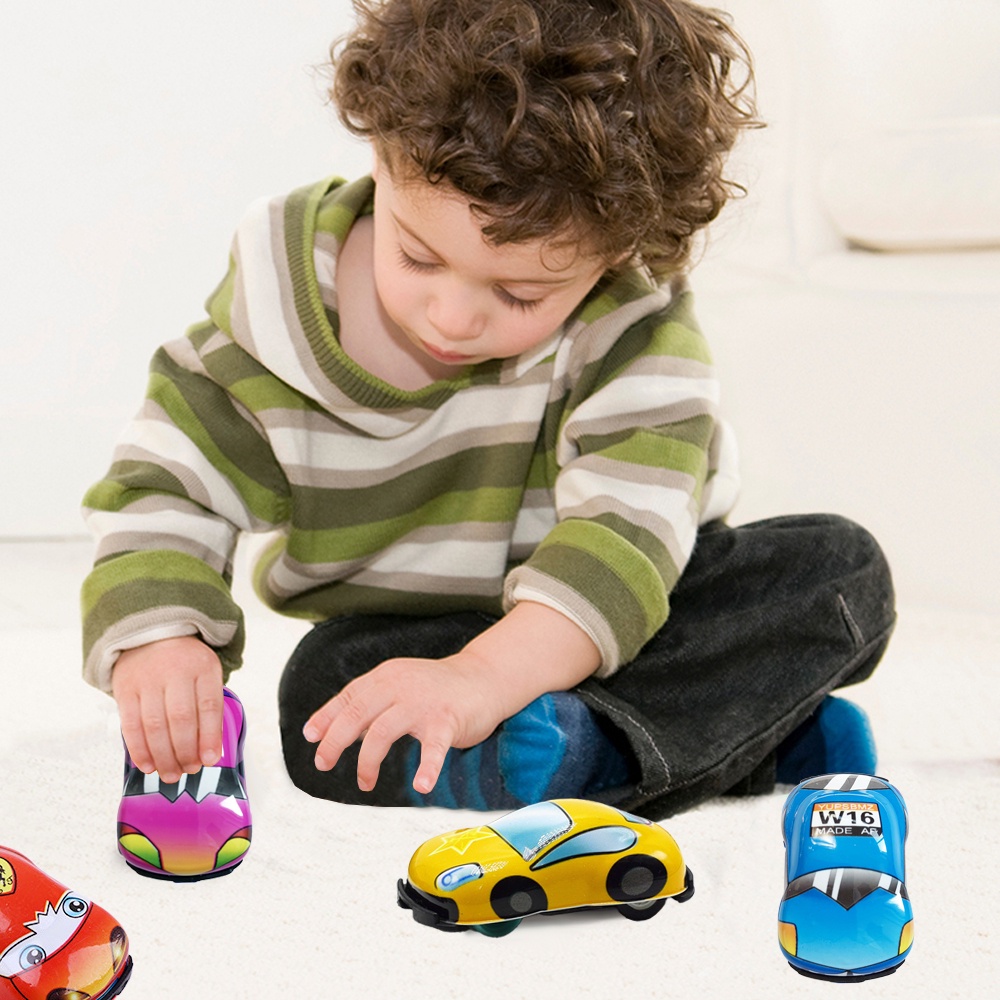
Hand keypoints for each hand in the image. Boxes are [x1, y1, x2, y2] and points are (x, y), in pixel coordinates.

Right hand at [111, 636, 224, 782]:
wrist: (152, 634)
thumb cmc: (184, 663)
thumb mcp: (205, 674)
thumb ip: (208, 707)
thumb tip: (209, 751)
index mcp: (202, 667)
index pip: (209, 706)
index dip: (209, 736)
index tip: (210, 760)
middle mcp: (175, 671)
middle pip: (181, 719)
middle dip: (186, 751)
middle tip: (189, 771)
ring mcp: (148, 679)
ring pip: (155, 725)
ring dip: (163, 756)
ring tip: (171, 774)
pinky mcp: (125, 689)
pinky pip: (131, 724)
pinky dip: (139, 750)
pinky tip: (147, 765)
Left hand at [302, 651, 505, 795]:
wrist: (483, 677)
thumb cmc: (437, 688)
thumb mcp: (399, 687)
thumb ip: (369, 704)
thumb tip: (330, 728)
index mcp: (386, 677)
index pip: (348, 697)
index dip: (326, 717)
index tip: (310, 737)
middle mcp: (400, 686)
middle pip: (357, 713)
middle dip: (335, 741)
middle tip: (324, 764)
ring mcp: (423, 703)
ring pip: (382, 731)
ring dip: (367, 762)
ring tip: (365, 783)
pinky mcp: (447, 720)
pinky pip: (433, 748)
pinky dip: (426, 768)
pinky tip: (421, 785)